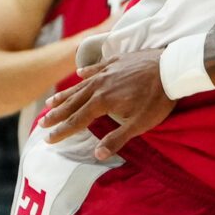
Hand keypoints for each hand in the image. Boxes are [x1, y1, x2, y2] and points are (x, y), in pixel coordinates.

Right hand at [39, 47, 173, 158]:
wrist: (172, 67)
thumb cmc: (158, 99)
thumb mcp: (140, 124)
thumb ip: (117, 139)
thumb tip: (97, 154)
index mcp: (102, 102)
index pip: (77, 120)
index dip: (62, 131)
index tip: (49, 139)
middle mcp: (99, 85)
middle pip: (73, 102)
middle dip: (57, 114)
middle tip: (42, 123)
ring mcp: (106, 71)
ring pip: (80, 85)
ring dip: (65, 95)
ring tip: (51, 101)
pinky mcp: (116, 60)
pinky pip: (95, 68)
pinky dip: (85, 72)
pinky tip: (79, 74)